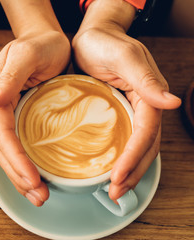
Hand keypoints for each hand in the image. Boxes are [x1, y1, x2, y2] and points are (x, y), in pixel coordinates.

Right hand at [0, 31, 69, 205]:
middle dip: (18, 175)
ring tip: (39, 196)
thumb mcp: (25, 55)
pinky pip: (20, 146)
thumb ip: (7, 77)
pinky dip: (26, 165)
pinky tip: (37, 178)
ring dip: (21, 177)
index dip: (15, 159)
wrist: (50, 41)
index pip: (2, 134)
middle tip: (40, 197)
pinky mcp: (22, 118)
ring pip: (9, 152)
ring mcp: (9, 115)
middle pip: (3, 149)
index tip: (32, 179)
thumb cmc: (40, 44)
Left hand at [72, 18, 180, 200]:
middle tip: (115, 192)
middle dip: (133, 172)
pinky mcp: (116, 113)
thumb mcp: (124, 57)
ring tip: (115, 190)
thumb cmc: (104, 43)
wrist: (90, 37)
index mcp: (149, 95)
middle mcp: (144, 106)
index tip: (118, 176)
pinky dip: (120, 158)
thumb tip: (171, 103)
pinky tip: (110, 170)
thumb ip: (146, 79)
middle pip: (145, 146)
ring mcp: (130, 111)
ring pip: (137, 147)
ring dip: (129, 170)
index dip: (133, 156)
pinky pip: (123, 139)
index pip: (145, 133)